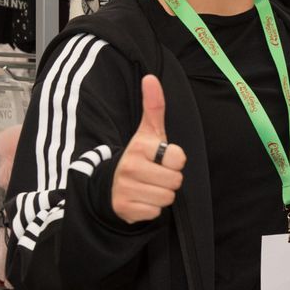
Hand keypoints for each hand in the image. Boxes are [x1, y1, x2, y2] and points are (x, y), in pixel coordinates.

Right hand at [110, 73, 186, 223]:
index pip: (179, 159)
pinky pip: (155, 212)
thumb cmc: (139, 156)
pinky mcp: (124, 209)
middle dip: (170, 180)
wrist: (111, 184)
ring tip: (149, 186)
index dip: (175, 161)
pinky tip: (141, 199)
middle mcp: (130, 167)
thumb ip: (154, 106)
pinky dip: (151, 209)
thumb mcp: (148, 132)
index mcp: (140, 147)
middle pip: (175, 181)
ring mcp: (125, 189)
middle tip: (155, 175)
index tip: (162, 159)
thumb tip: (151, 77)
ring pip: (166, 198)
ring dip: (162, 195)